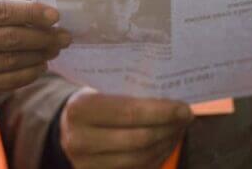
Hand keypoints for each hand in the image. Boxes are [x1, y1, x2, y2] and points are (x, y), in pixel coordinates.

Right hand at [0, 0, 71, 99]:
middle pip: (9, 39)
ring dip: (39, 56)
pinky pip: (4, 83)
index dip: (31, 13)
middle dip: (43, 37)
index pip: (1, 12)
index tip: (55, 15)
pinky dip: (27, 75)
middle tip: (64, 36)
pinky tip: (40, 66)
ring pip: (10, 62)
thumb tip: (42, 18)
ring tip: (55, 49)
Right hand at [60, 91, 192, 168]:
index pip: (130, 112)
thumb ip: (129, 94)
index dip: (162, 112)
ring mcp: (86, 164)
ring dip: (166, 144)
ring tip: (179, 129)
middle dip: (169, 128)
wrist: (65, 129)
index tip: (184, 108)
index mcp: (81, 109)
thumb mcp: (100, 90)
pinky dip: (157, 158)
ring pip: (140, 159)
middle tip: (186, 117)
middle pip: (138, 139)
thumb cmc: (91, 103)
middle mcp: (80, 140)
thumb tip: (172, 100)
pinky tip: (166, 144)